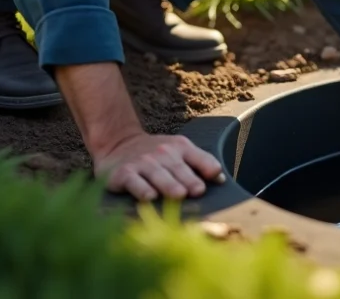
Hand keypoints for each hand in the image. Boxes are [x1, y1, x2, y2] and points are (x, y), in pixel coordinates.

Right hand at [94, 132, 225, 201]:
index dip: (207, 166)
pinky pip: (133, 181)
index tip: (216, 176)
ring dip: (168, 184)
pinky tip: (149, 197)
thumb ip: (201, 162)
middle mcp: (162, 153)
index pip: (197, 156)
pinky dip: (141, 189)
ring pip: (157, 174)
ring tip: (179, 195)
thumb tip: (221, 179)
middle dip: (188, 179)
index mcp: (179, 147)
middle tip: (198, 191)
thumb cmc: (156, 155)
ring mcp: (142, 162)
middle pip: (177, 167)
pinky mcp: (123, 173)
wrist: (118, 143)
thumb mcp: (179, 151)